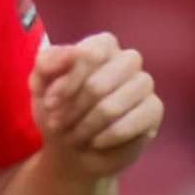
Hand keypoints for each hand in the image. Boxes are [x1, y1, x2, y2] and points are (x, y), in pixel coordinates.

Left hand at [31, 32, 163, 179]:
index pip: (89, 54)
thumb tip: (72, 51)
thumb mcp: (40, 84)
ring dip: (88, 125)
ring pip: (116, 104)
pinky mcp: (154, 110)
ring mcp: (143, 84)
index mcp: (102, 45)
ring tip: (74, 136)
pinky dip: (111, 135)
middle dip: (74, 110)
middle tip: (58, 125)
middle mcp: (127, 60)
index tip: (49, 104)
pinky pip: (137, 120)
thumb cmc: (57, 109)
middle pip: (100, 83)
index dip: (67, 83)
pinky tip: (96, 142)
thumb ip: (47, 61)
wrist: (71, 149)